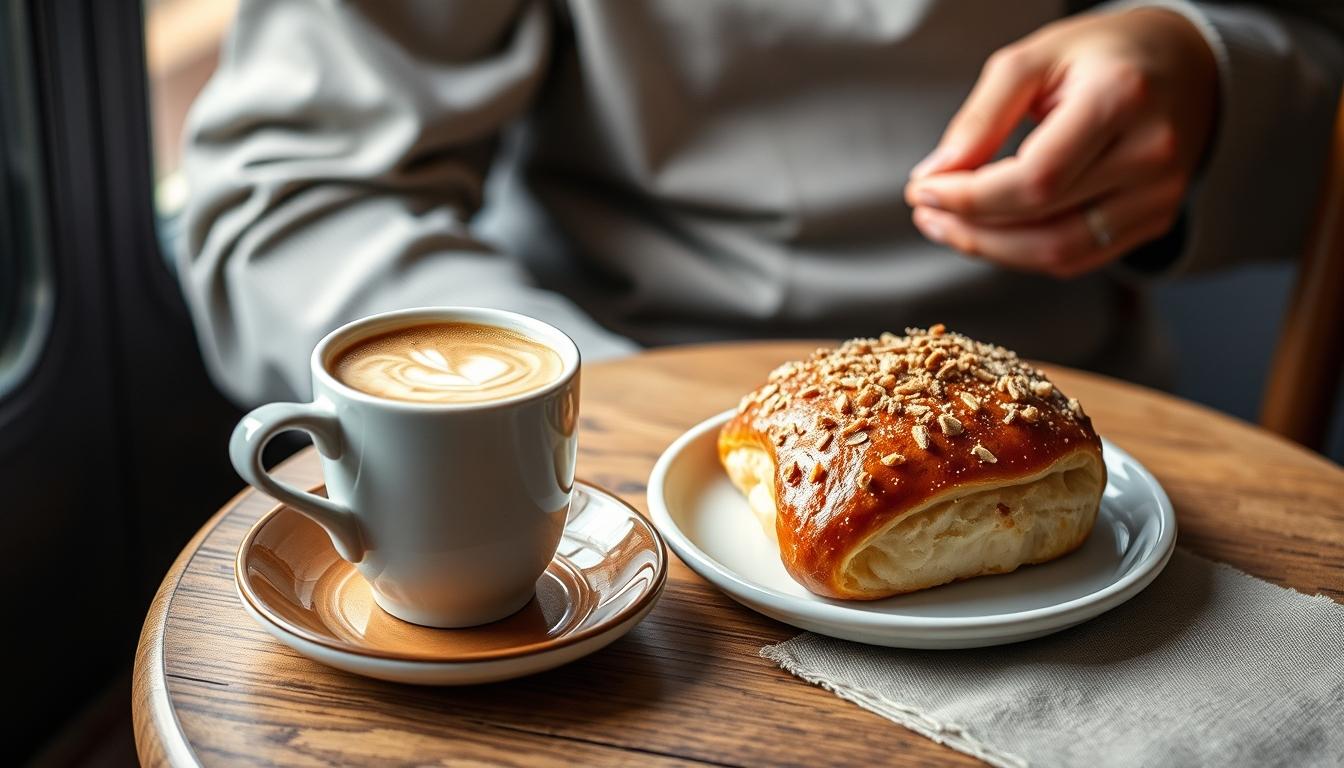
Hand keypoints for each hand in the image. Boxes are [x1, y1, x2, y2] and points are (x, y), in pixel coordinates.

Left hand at [904, 8, 1217, 277]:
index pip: (1035, 178)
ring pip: (1060, 252)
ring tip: (947, 225)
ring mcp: (1160, 195)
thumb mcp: (1033, 60)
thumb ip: (981, 117)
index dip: (969, 197)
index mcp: (1120, 98)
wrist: (1184, 64)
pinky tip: (989, 233)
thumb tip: (936, 174)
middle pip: (1044, 220)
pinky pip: (1078, 258)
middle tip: (925, 209)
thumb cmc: (1101, 56)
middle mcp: (1151, 154)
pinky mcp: (1155, 220)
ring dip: (991, 250)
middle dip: (970, 225)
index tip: (922, 189)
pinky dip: (1024, 254)